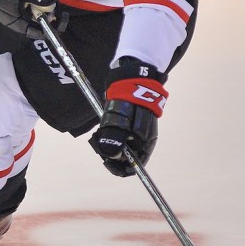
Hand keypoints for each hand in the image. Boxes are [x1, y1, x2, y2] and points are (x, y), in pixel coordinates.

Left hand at [89, 58, 167, 176]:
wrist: (134, 77)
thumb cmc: (131, 100)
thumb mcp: (122, 121)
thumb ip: (116, 140)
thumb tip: (111, 155)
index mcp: (146, 144)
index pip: (135, 166)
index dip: (119, 168)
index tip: (105, 161)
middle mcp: (142, 140)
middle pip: (126, 157)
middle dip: (111, 154)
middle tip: (98, 145)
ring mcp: (135, 131)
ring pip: (120, 146)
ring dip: (108, 144)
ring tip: (98, 136)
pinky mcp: (129, 123)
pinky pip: (118, 135)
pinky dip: (108, 134)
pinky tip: (101, 128)